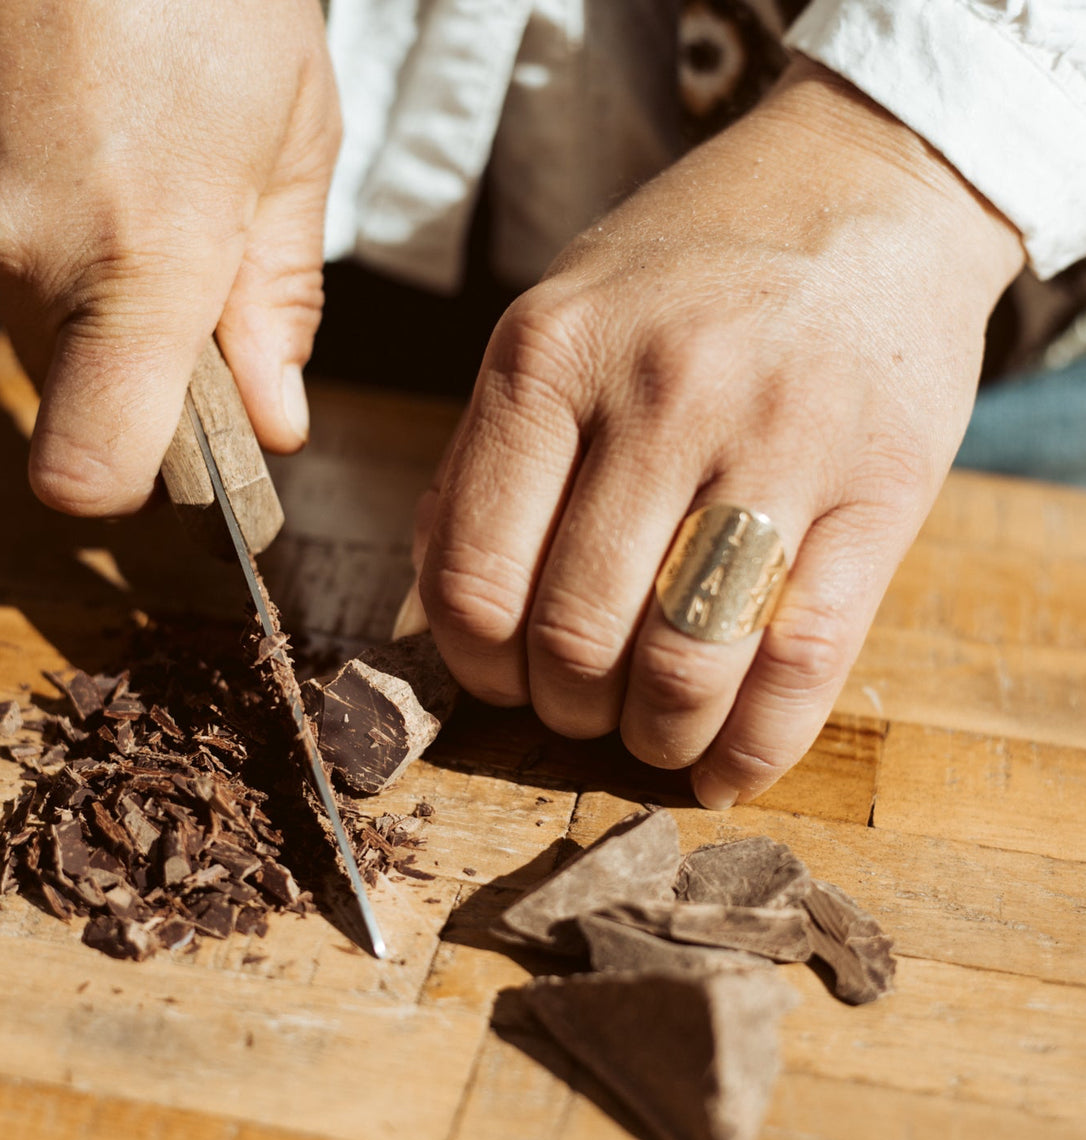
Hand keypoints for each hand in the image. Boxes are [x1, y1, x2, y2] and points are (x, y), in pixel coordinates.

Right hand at [0, 0, 337, 513]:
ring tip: (146, 173)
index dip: (138, 485)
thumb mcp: (293, 141)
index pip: (91, 466)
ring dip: (96, 284)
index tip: (197, 452)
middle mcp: (21, 245)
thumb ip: (279, 301)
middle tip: (201, 282)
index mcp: (139, 258)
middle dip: (141, 365)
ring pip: (31, 310)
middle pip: (75, 388)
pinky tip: (80, 135)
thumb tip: (274, 419)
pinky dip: (43, 220)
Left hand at [416, 59, 1022, 806]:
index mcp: (548, 358)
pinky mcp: (881, 490)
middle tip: (574, 708)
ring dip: (652, 737)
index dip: (475, 667)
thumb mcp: (554, 322)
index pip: (472, 576)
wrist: (862, 194)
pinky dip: (756, 748)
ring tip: (648, 734)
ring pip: (684, 665)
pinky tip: (725, 770)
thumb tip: (433, 612)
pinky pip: (804, 663)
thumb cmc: (682, 276)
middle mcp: (659, 395)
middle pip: (575, 634)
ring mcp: (779, 440)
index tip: (497, 681)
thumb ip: (483, 461)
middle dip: (562, 710)